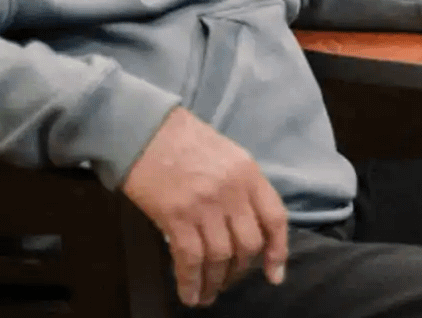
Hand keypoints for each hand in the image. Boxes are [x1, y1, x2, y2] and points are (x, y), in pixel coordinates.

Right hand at [122, 107, 288, 307]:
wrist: (143, 128)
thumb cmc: (182, 139)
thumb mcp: (226, 154)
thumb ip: (240, 186)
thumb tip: (245, 224)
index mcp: (248, 173)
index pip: (275, 218)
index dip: (278, 251)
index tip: (274, 274)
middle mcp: (232, 191)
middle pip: (248, 243)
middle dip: (241, 270)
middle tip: (229, 281)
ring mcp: (205, 204)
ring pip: (221, 256)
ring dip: (216, 282)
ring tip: (209, 294)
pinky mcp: (176, 215)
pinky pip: (190, 259)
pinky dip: (191, 282)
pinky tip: (190, 293)